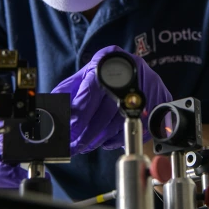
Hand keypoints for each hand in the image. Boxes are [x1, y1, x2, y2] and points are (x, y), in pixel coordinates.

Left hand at [51, 45, 172, 154]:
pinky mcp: (159, 95)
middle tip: (76, 146)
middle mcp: (129, 69)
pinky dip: (121, 136)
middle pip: (107, 111)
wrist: (126, 67)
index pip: (90, 94)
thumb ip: (65, 95)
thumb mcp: (78, 80)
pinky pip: (140, 125)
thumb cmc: (99, 76)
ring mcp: (147, 82)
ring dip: (103, 138)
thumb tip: (49, 113)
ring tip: (89, 144)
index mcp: (105, 62)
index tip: (69, 134)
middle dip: (88, 134)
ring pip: (122, 120)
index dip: (79, 118)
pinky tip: (108, 139)